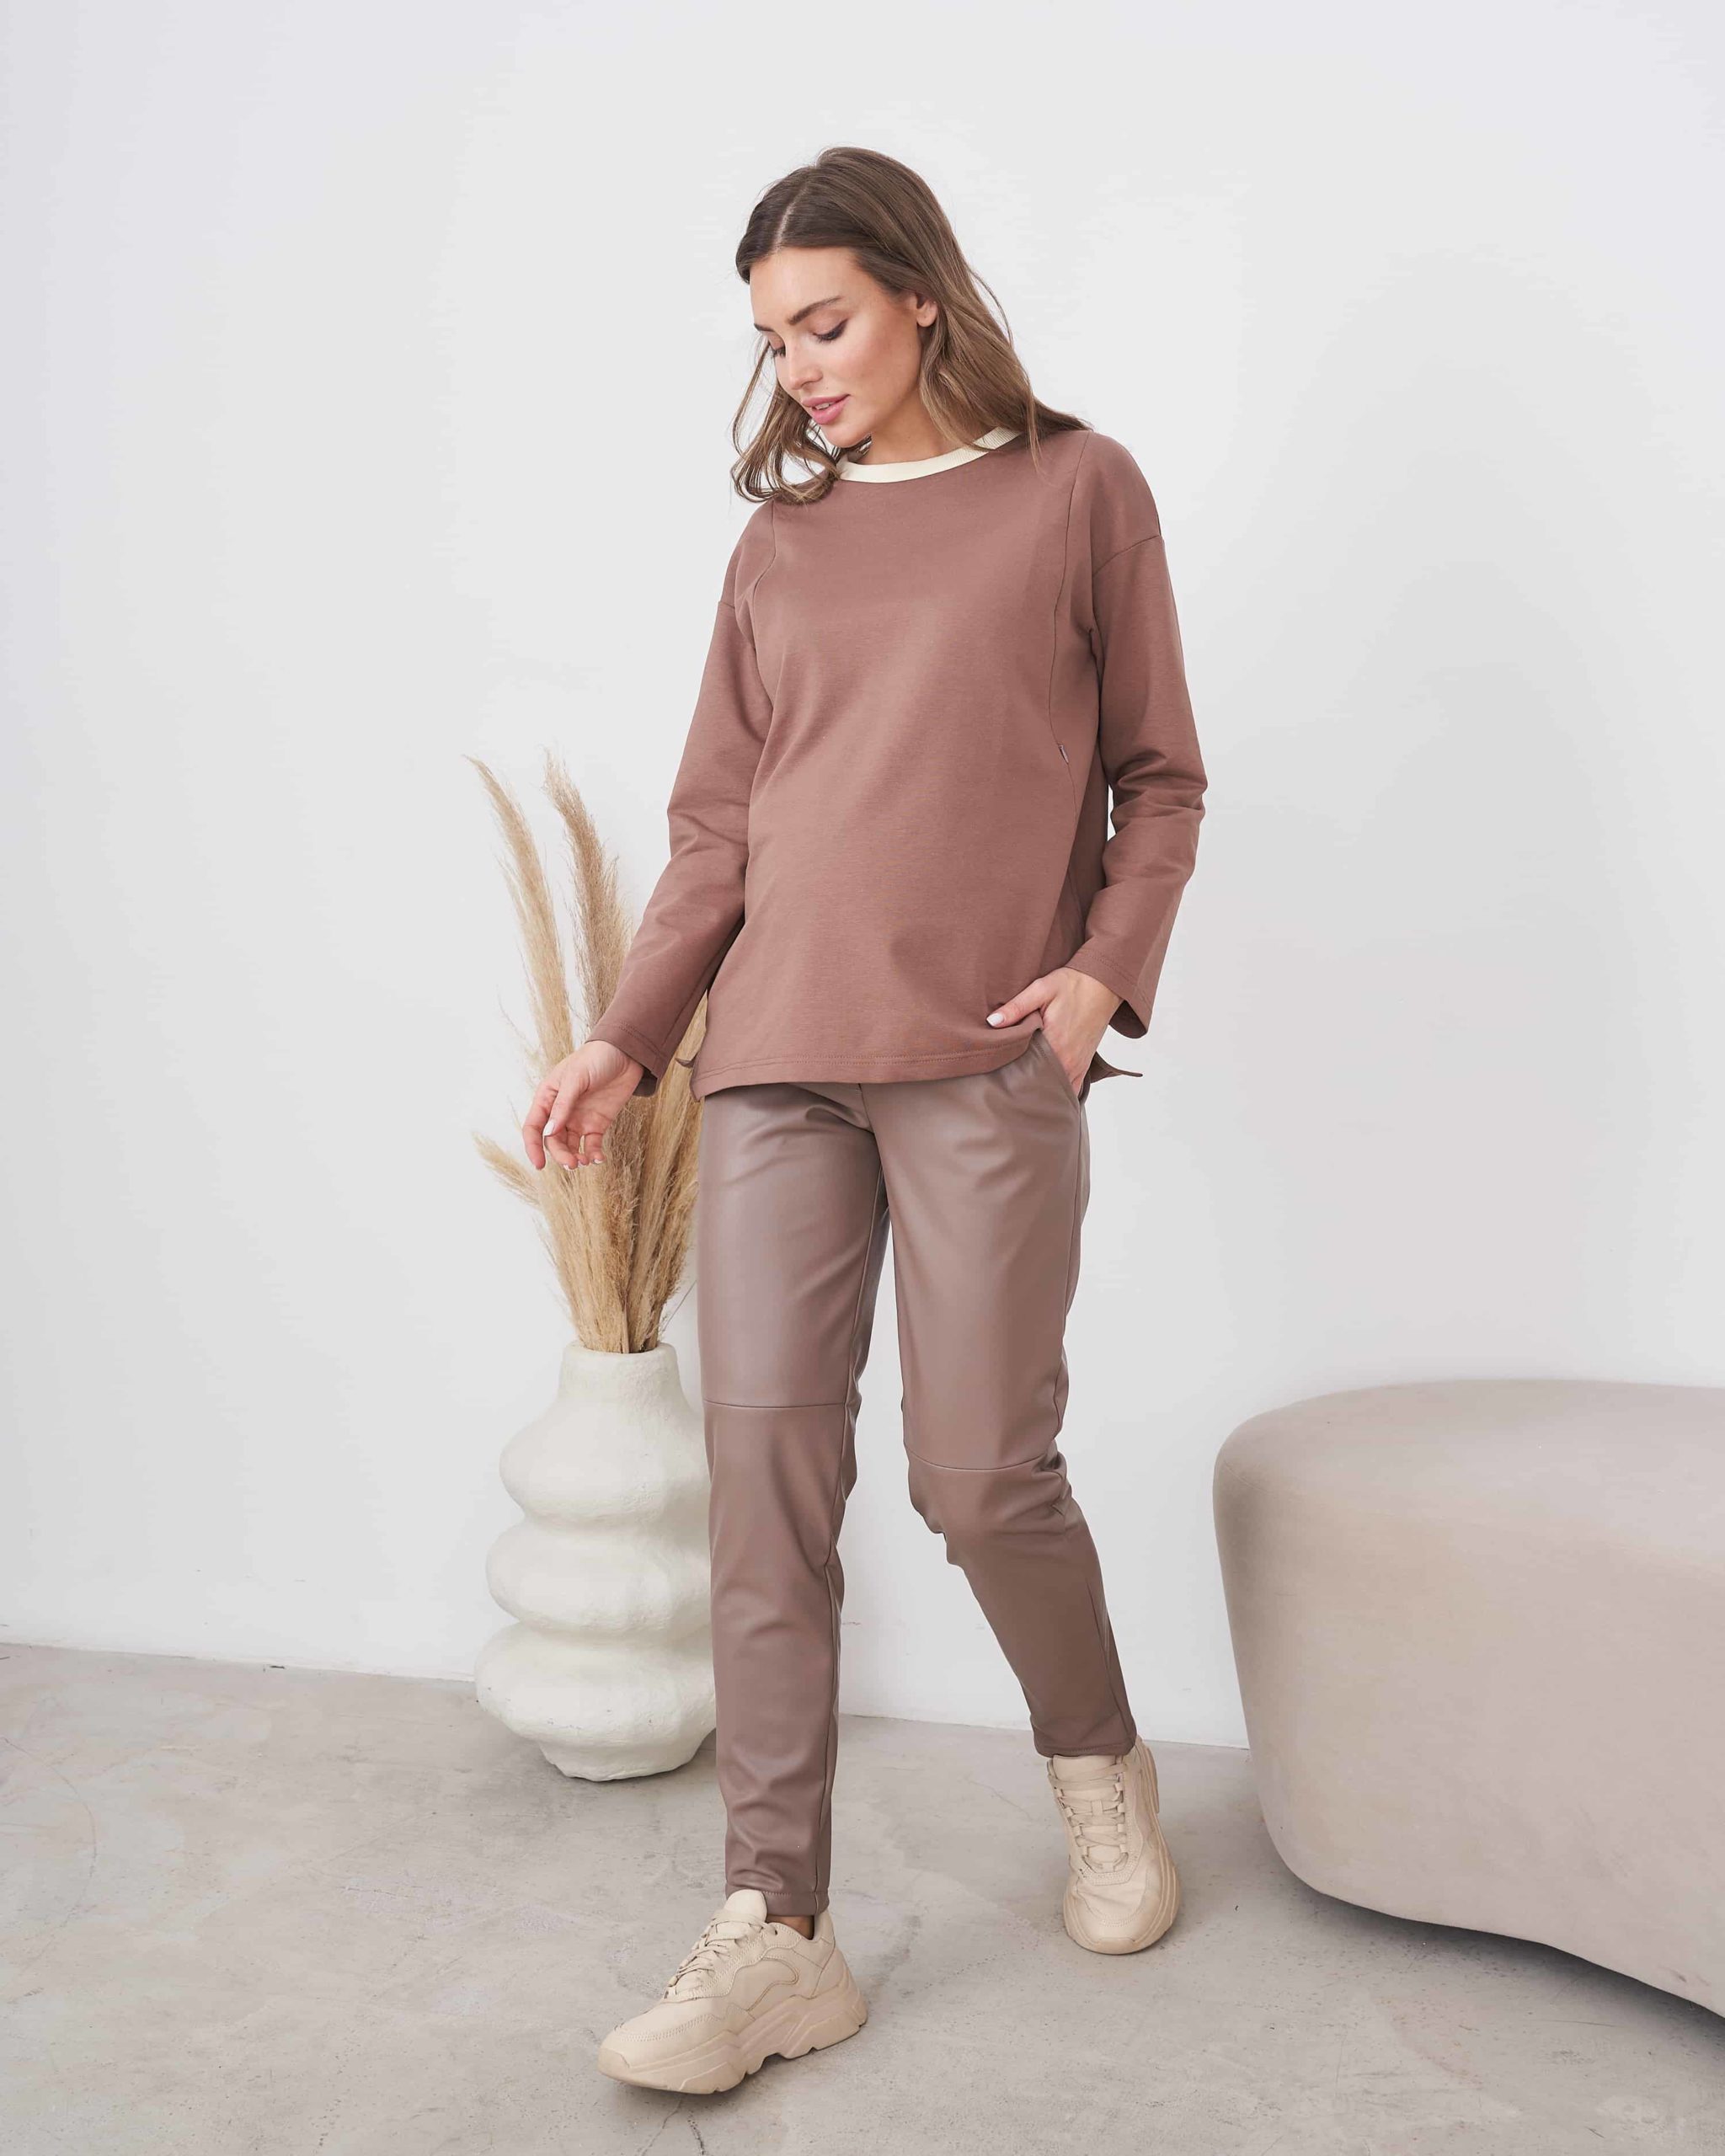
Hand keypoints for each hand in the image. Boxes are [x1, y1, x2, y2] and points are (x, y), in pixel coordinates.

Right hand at [522, 1039, 642, 1169]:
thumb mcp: (575, 1077)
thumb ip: (562, 1105)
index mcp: (548, 1097)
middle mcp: (561, 1112)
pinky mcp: (598, 1123)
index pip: (534, 1127)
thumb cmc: (595, 1058)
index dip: (533, 1147)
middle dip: (560, 1155)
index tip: (539, 1165)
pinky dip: (593, 1154)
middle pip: (553, 1141)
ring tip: (585, 1161)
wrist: (626, 1053)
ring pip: (571, 1146)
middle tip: (572, 1164)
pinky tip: (599, 1158)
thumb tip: (549, 1132)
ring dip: (575, 1157)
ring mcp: (579, 1119)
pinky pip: (591, 1144)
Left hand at [986, 968, 1121, 1092]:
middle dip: (1021, 1085)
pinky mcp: (1084, 1064)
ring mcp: (1077, 1065)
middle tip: (1005, 1081)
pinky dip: (1058, 1090)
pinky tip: (1044, 1087)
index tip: (996, 1072)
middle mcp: (1067, 1059)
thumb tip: (992, 1022)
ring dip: (1039, 1089)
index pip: (1025, 1069)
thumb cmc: (1072, 985)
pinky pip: (1072, 1088)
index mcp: (1054, 1042)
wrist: (1103, 985)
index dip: (1008, 1073)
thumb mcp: (1041, 989)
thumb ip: (1016, 1007)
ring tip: (1021, 1086)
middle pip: (1039, 1084)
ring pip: (1055, 1089)